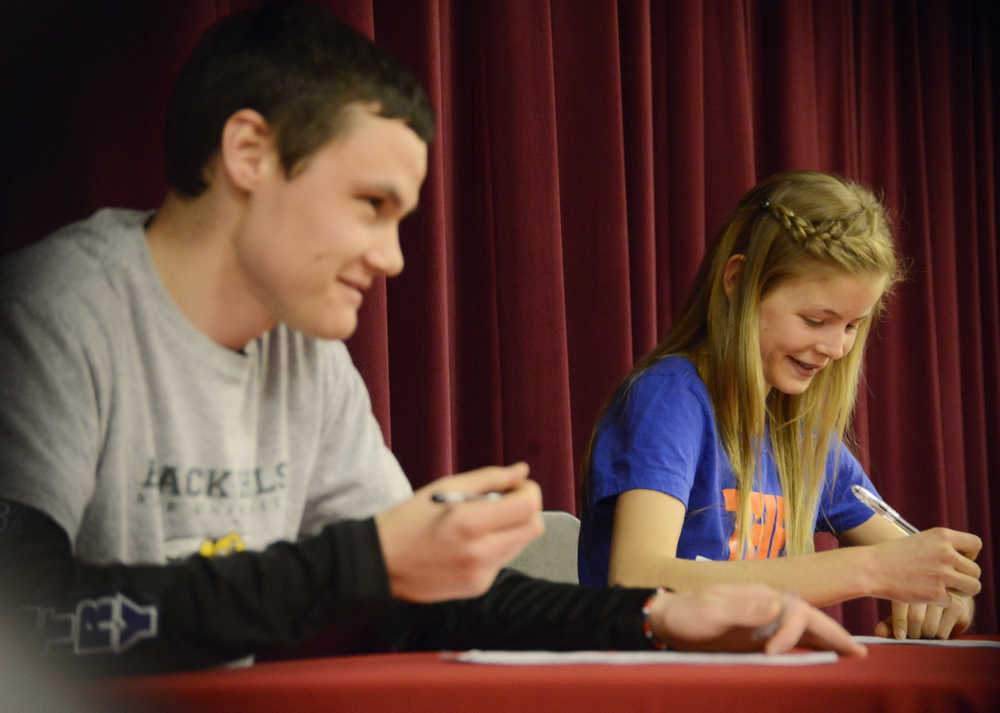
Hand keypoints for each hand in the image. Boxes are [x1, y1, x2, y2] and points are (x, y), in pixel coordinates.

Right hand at [374, 462, 543, 601]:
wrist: (379, 563)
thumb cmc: (407, 520)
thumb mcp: (446, 488)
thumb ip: (490, 478)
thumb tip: (522, 471)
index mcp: (469, 523)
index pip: (529, 507)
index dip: (529, 491)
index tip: (516, 486)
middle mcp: (479, 553)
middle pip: (534, 528)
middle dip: (525, 509)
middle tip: (503, 500)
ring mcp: (480, 574)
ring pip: (520, 544)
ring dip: (511, 528)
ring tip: (480, 520)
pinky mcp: (477, 587)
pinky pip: (502, 560)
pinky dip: (495, 546)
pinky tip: (469, 541)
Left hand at [647, 583, 866, 656]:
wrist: (667, 621)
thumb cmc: (687, 614)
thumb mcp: (711, 610)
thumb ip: (744, 608)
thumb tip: (781, 607)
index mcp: (760, 596)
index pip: (794, 610)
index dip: (792, 632)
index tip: (772, 654)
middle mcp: (768, 608)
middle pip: (809, 618)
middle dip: (835, 633)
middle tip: (860, 653)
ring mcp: (765, 625)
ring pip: (806, 631)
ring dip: (828, 642)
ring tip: (853, 656)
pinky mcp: (759, 641)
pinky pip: (793, 645)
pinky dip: (811, 651)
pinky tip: (823, 662)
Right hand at [868, 527, 981, 604]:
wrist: (870, 568)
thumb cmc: (893, 555)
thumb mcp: (920, 540)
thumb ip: (943, 547)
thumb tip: (966, 561)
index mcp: (942, 536)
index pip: (976, 544)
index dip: (970, 555)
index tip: (957, 560)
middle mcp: (946, 553)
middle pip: (976, 571)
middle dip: (965, 577)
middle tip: (947, 579)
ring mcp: (942, 574)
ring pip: (973, 587)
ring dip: (961, 591)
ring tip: (943, 588)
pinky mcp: (936, 593)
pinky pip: (952, 601)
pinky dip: (940, 601)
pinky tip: (924, 593)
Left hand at [875, 593, 974, 639]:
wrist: (946, 592)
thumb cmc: (916, 603)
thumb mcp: (900, 609)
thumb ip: (887, 622)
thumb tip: (879, 632)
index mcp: (911, 580)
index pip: (901, 604)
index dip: (898, 624)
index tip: (899, 635)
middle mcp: (931, 585)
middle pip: (916, 618)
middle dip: (911, 632)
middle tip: (912, 634)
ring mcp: (948, 596)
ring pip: (930, 628)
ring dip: (923, 637)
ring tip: (923, 632)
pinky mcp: (962, 609)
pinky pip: (943, 634)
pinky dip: (936, 638)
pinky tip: (936, 630)